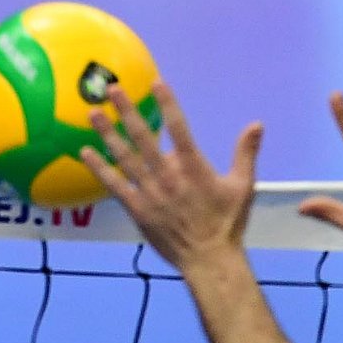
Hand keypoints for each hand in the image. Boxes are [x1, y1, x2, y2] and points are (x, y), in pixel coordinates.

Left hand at [80, 82, 263, 271]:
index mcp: (193, 166)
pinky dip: (99, 168)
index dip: (167, 103)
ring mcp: (150, 191)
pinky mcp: (137, 208)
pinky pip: (114, 185)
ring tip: (93, 114)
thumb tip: (257, 124)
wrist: (209, 260)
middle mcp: (168, 175)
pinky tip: (85, 153)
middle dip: (127, 110)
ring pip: (125, 156)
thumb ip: (246, 153)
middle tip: (111, 89)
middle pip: (144, 136)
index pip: (179, 127)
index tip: (156, 82)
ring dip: (107, 133)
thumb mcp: (243, 186)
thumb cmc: (227, 222)